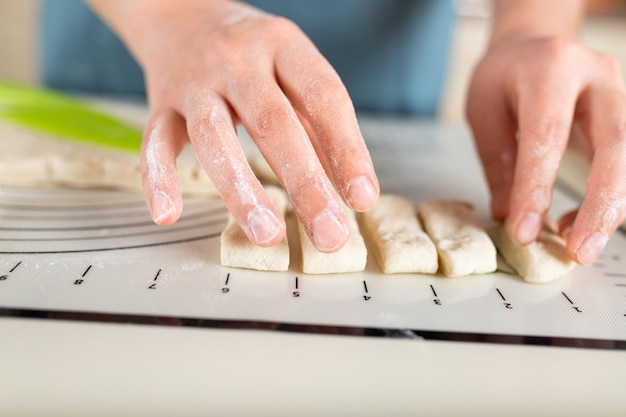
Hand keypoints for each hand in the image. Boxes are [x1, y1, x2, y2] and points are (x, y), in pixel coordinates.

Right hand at [89, 0, 378, 251]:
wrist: (181, 14)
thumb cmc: (250, 53)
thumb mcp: (291, 70)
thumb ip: (317, 124)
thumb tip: (348, 188)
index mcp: (283, 45)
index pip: (323, 97)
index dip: (347, 150)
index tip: (362, 198)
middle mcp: (239, 59)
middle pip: (274, 123)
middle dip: (305, 184)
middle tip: (329, 234)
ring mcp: (196, 81)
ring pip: (214, 137)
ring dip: (243, 191)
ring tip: (268, 234)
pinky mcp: (161, 102)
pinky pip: (155, 141)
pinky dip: (158, 178)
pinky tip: (167, 214)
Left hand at [467, 35, 625, 264]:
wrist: (534, 43)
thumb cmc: (504, 77)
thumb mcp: (484, 111)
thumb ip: (499, 163)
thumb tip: (509, 215)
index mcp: (551, 69)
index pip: (547, 137)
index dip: (537, 189)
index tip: (523, 230)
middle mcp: (597, 77)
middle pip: (614, 147)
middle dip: (600, 206)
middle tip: (578, 252)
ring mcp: (620, 94)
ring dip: (608, 209)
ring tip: (574, 244)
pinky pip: (625, 162)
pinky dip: (608, 199)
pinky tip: (579, 223)